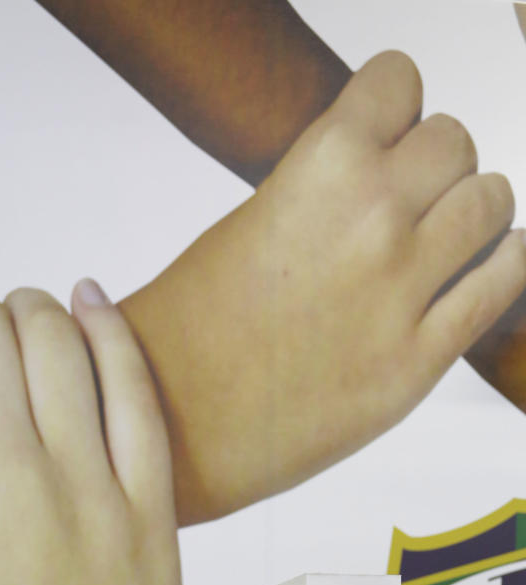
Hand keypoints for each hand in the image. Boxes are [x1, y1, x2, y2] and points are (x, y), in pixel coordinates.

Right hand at [123, 50, 525, 522]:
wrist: (170, 424)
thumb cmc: (189, 332)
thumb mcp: (250, 220)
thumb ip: (321, 190)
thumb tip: (379, 176)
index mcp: (321, 167)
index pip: (399, 83)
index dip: (390, 112)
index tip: (382, 139)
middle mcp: (374, 218)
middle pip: (454, 143)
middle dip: (431, 167)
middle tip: (405, 203)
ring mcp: (403, 292)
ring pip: (491, 203)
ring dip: (473, 212)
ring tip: (445, 238)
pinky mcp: (418, 362)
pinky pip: (503, 284)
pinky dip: (502, 266)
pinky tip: (480, 269)